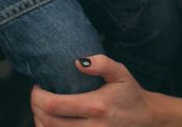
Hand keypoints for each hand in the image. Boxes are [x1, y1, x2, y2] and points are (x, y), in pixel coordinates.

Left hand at [31, 55, 158, 126]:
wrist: (146, 119)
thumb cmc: (130, 94)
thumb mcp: (120, 73)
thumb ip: (102, 63)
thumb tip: (78, 62)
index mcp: (97, 106)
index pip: (54, 105)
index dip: (38, 96)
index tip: (38, 86)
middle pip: (48, 122)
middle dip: (35, 108)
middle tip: (36, 96)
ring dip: (40, 122)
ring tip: (41, 108)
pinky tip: (50, 122)